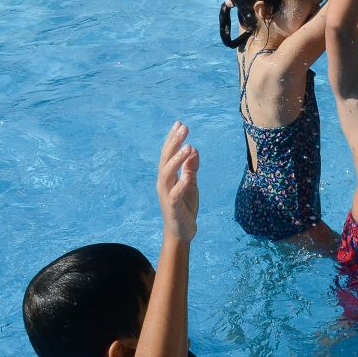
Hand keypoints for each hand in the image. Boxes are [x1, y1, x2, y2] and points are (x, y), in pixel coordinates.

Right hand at [155, 122, 199, 242]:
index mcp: (167, 176)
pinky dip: (181, 183)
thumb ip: (191, 168)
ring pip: (167, 173)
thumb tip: (194, 149)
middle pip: (166, 159)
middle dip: (174, 143)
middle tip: (183, 128)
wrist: (181, 232)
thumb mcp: (191, 184)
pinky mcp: (172, 206)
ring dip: (177, 159)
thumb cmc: (184, 207)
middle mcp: (163, 183)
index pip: (168, 154)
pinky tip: (189, 174)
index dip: (173, 139)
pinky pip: (175, 193)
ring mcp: (166, 195)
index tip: (179, 123)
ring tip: (188, 146)